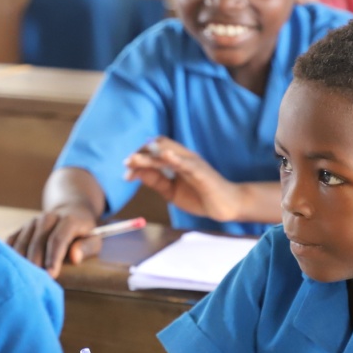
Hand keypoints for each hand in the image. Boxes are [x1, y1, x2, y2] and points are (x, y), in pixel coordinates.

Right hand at [8, 205, 100, 277]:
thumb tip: (75, 257)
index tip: (50, 275)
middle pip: (38, 242)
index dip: (53, 258)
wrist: (70, 209)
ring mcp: (33, 222)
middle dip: (36, 263)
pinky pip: (11, 241)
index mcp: (68, 219)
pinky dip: (10, 254)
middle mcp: (48, 218)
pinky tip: (10, 268)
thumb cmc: (84, 232)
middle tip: (34, 282)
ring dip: (21, 261)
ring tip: (22, 278)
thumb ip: (87, 248)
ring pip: (22, 242)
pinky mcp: (22, 228)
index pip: (58, 239)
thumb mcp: (94, 239)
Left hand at [125, 137, 243, 221]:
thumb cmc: (200, 196)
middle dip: (140, 153)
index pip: (154, 150)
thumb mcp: (171, 191)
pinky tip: (165, 156)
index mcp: (176, 160)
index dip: (138, 157)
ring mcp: (193, 163)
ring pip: (168, 153)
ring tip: (134, 160)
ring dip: (149, 156)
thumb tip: (136, 173)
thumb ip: (156, 181)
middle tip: (126, 163)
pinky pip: (187, 163)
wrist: (226, 205)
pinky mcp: (202, 172)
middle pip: (158, 146)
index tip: (126, 171)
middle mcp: (183, 157)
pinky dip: (175, 158)